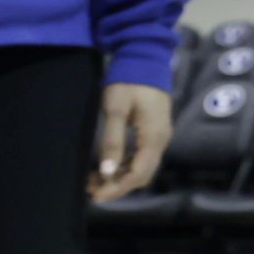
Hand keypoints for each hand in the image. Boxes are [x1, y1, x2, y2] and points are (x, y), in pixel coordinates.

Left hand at [90, 81, 172, 200]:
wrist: (144, 58)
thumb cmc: (128, 82)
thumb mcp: (115, 110)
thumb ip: (112, 141)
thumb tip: (107, 172)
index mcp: (154, 137)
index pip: (138, 173)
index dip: (117, 187)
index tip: (95, 195)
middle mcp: (161, 140)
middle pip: (142, 174)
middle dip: (118, 185)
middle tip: (91, 189)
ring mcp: (160, 135)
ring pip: (142, 167)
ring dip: (120, 176)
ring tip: (94, 179)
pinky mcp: (154, 130)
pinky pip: (142, 156)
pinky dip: (125, 165)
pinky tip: (108, 165)